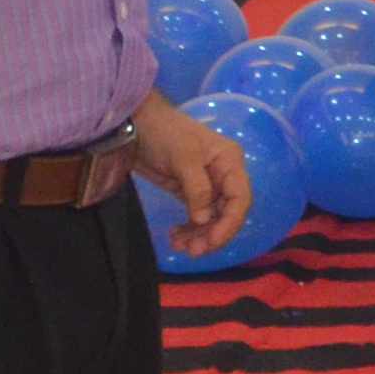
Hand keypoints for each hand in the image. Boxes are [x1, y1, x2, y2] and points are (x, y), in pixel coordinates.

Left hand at [130, 93, 250, 258]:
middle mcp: (222, 175)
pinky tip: (175, 236)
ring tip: (179, 245)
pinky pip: (195, 216)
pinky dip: (187, 229)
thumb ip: (197, 189)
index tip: (211, 240)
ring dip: (198, 234)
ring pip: (210, 218)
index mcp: (229, 162)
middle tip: (193, 250)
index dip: (229, 222)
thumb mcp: (183, 158)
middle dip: (212, 233)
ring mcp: (206, 185)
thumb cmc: (164, 132)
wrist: (135, 123)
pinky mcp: (188, 192)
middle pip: (227, 212)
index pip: (239, 198)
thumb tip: (203, 219)